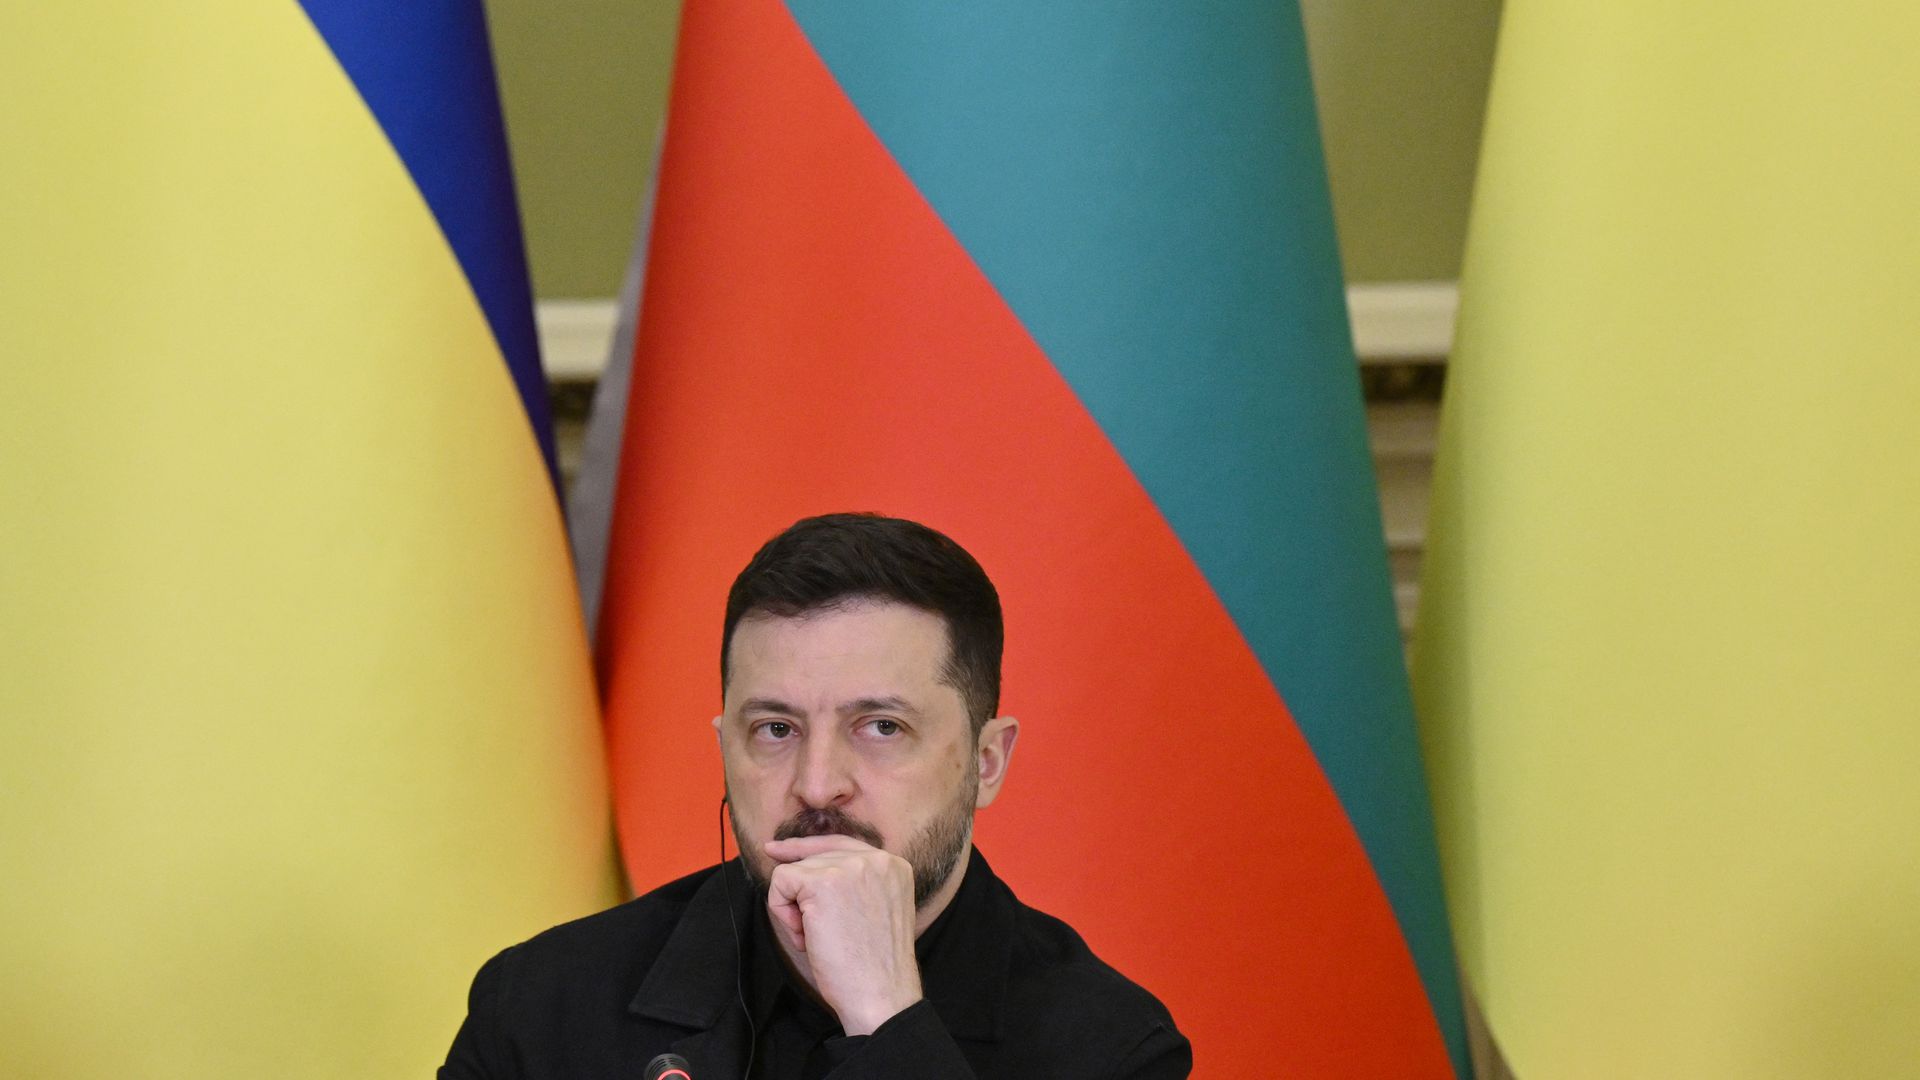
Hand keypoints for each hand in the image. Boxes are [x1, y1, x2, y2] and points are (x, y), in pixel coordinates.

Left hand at [762, 833, 922, 1035]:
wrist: (880, 993)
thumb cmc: (873, 966)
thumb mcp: (876, 910)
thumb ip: (855, 883)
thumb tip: (806, 866)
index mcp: (894, 865)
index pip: (841, 844)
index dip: (806, 849)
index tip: (777, 851)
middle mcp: (876, 859)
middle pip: (814, 855)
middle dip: (803, 894)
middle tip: (811, 931)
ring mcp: (850, 867)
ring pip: (794, 871)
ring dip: (795, 908)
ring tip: (816, 939)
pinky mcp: (822, 882)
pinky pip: (780, 881)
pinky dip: (781, 911)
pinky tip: (805, 936)